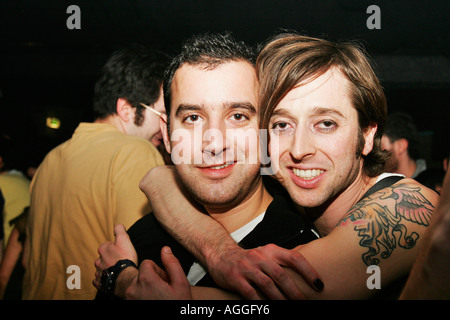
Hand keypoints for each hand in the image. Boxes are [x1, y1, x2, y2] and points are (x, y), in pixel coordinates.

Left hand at [93, 224, 137, 289]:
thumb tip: (117, 225)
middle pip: (103, 257)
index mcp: (103, 249)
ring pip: (101, 268)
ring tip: (116, 270)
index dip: (115, 247)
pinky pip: (99, 280)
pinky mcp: (100, 283)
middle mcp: (98, 261)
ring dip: (106, 269)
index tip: (121, 250)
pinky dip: (103, 279)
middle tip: (119, 260)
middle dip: (109, 258)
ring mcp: (98, 272)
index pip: (107, 245)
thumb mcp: (124, 240)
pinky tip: (108, 279)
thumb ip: (119, 230)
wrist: (125, 278)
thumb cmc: (125, 258)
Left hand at [125, 247, 191, 299]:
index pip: (147, 263)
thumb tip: (165, 249)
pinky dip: (142, 296)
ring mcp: (129, 298)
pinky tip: (153, 301)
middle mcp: (133, 288)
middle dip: (152, 278)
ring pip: (137, 284)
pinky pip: (134, 294)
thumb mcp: (181, 283)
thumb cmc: (178, 304)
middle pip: (141, 273)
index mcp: (146, 279)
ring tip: (158, 297)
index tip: (165, 281)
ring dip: (147, 288)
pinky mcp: (129, 304)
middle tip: (163, 290)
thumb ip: (172, 263)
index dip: (158, 270)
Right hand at [207, 243, 322, 299]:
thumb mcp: (266, 253)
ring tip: (288, 308)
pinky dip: (260, 303)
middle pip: (281, 274)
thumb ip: (283, 259)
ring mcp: (247, 267)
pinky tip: (266, 309)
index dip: (308, 271)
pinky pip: (250, 293)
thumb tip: (308, 267)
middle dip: (294, 291)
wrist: (220, 254)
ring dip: (280, 299)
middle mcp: (260, 257)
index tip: (319, 285)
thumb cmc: (249, 258)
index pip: (294, 258)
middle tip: (304, 302)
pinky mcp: (235, 278)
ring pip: (267, 285)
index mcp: (271, 250)